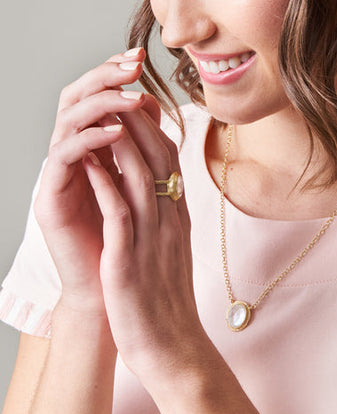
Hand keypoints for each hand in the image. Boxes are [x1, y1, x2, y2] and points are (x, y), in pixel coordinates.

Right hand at [33, 48, 156, 313]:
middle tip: (131, 64)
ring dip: (100, 104)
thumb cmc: (132, 252)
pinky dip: (89, 141)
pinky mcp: (49, 200)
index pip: (98, 106)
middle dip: (104, 80)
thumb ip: (143, 160)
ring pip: (68, 123)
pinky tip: (115, 133)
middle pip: (78, 104)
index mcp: (92, 159)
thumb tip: (159, 121)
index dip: (117, 83)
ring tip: (128, 95)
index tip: (144, 67)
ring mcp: (58, 180)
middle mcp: (71, 164)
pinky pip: (65, 158)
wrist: (113, 298)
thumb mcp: (144, 197)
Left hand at [82, 88, 210, 390]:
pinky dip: (105, 184)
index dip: (153, 128)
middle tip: (120, 89)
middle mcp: (169, 225)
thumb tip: (158, 199)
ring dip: (120, 141)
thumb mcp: (171, 258)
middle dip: (138, 121)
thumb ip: (165, 225)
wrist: (174, 350)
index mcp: (178, 224)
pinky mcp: (130, 262)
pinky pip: (119, 214)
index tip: (135, 102)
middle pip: (158, 161)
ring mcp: (152, 242)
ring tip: (103, 110)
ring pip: (140, 179)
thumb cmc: (168, 308)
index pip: (169, 164)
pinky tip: (90, 162)